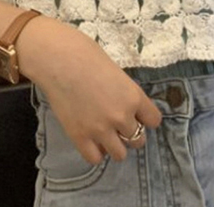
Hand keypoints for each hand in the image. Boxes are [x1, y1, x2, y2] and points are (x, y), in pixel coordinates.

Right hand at [18, 17, 161, 164]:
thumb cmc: (87, 56)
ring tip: (106, 134)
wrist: (59, 60)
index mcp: (134, 97)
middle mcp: (122, 117)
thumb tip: (125, 105)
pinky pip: (95, 158)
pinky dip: (96, 151)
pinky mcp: (80, 138)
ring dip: (115, 145)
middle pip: (138, 140)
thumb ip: (125, 93)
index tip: (139, 116)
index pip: (154, 120)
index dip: (146, 118)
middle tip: (119, 124)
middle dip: (131, 133)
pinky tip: (92, 139)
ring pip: (120, 154)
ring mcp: (101, 130)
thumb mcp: (117, 73)